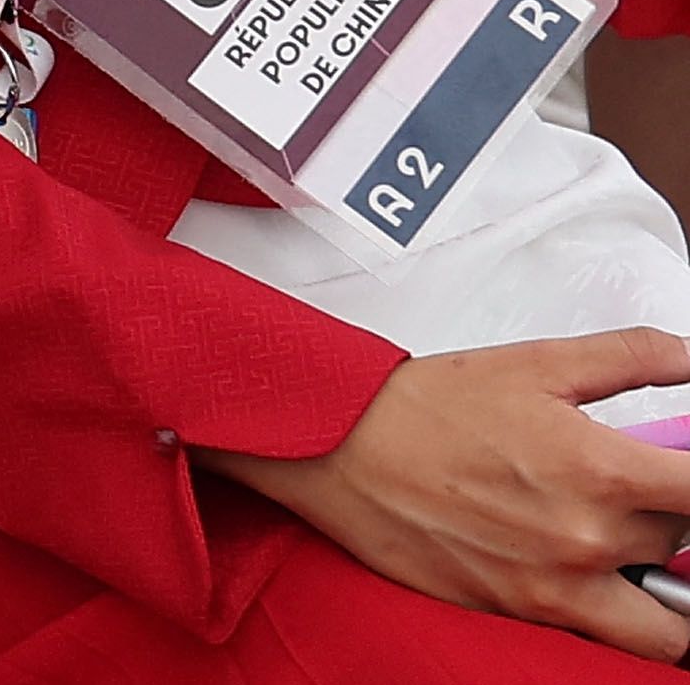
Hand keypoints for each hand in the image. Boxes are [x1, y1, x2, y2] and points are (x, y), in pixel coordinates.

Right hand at [203, 332, 689, 659]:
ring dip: (658, 589)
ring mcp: (558, 589)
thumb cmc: (421, 406)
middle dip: (665, 516)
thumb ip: (632, 357)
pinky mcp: (522, 615)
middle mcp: (590, 540)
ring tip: (627, 553)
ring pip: (667, 627)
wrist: (336, 447)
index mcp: (604, 471)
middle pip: (684, 547)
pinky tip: (573, 566)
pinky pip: (603, 634)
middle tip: (630, 488)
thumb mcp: (536, 363)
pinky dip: (607, 609)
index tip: (685, 474)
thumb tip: (688, 358)